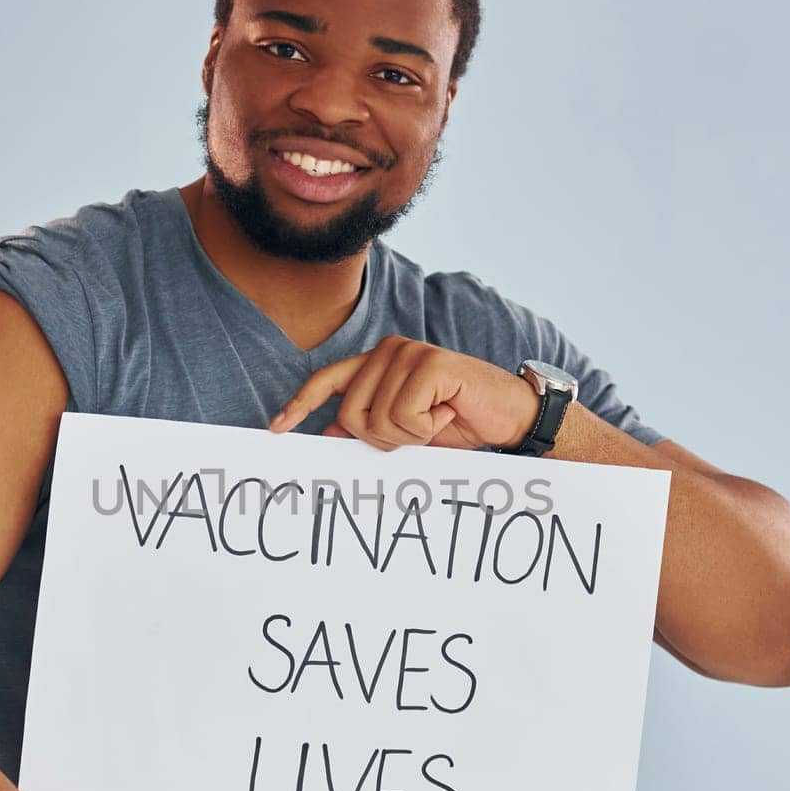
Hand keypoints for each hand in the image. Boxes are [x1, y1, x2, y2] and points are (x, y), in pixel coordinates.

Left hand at [269, 335, 538, 451]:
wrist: (511, 416)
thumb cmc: (457, 422)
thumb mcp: (406, 431)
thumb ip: (368, 428)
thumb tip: (328, 435)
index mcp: (377, 364)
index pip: (327, 381)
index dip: (300, 405)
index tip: (278, 430)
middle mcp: (387, 350)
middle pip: (350, 415)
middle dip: (382, 439)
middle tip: (419, 431)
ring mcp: (408, 353)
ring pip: (376, 420)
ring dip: (409, 436)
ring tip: (437, 420)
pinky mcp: (429, 363)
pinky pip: (404, 416)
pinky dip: (427, 429)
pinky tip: (448, 413)